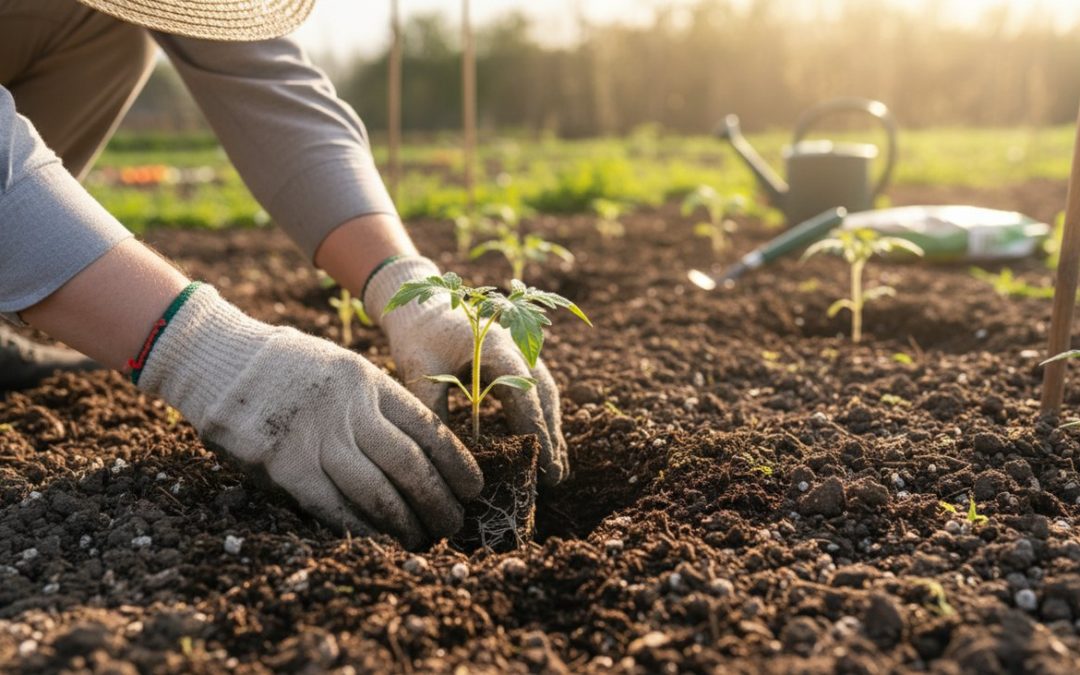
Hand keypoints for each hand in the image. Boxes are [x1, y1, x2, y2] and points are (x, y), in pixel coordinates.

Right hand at [136, 284, 481, 548]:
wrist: (219, 357)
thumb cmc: (285, 367)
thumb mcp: (339, 368)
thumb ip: (373, 403)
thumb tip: (418, 451)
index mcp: (368, 381)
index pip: (427, 428)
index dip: (455, 463)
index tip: (473, 488)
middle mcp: (349, 408)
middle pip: (409, 464)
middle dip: (437, 500)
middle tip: (453, 524)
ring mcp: (317, 437)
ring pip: (377, 490)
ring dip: (405, 521)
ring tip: (422, 540)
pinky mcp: (286, 464)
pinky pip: (333, 505)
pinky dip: (361, 529)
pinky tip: (380, 543)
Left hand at [365, 258, 568, 484]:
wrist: (421, 304)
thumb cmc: (418, 335)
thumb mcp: (420, 371)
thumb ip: (433, 408)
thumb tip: (448, 453)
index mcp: (495, 347)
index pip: (524, 392)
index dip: (536, 428)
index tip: (544, 461)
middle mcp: (517, 345)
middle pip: (544, 394)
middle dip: (552, 435)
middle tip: (556, 476)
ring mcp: (521, 347)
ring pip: (545, 390)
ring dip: (552, 426)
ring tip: (557, 466)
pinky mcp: (516, 354)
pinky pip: (537, 385)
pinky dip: (543, 412)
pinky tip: (545, 438)